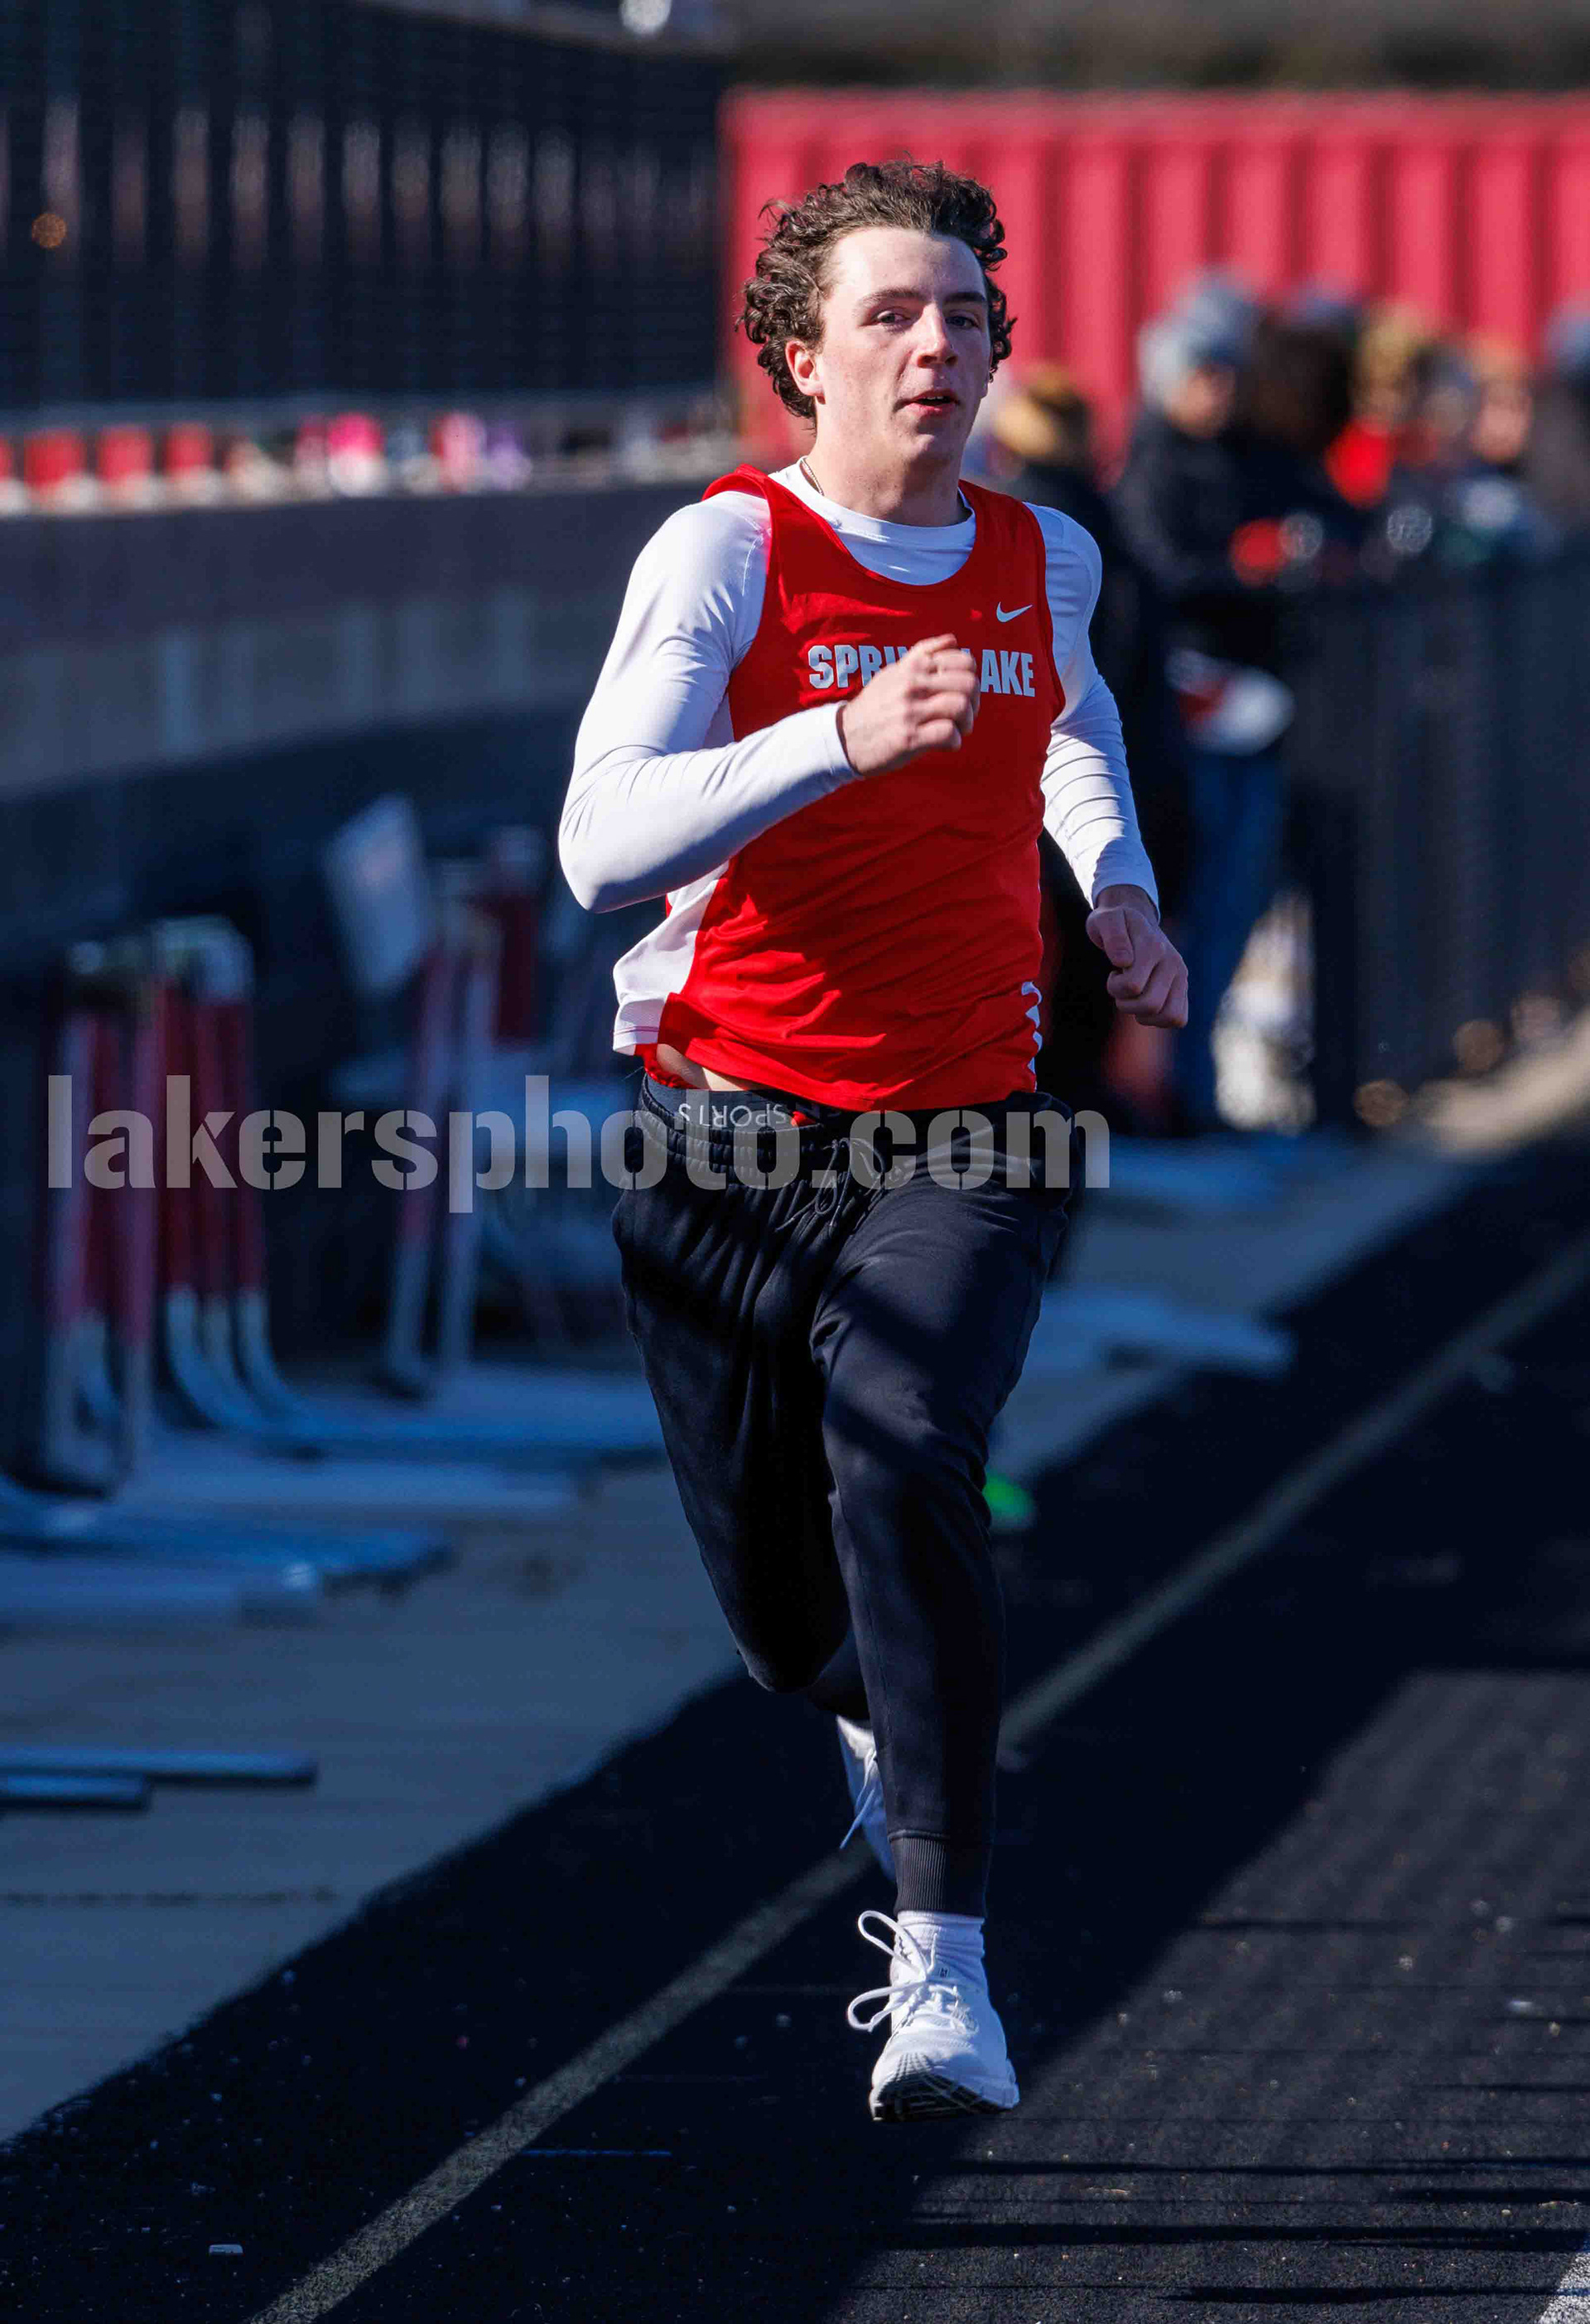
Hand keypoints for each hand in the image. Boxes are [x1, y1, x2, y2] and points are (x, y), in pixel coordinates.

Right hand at [836, 633, 979, 776]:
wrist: (845, 738)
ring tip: (956, 730)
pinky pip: (948, 734)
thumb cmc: (874, 707)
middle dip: (974, 703)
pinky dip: (954, 742)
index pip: (964, 661)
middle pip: (968, 685)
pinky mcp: (908, 738)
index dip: (971, 679)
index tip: (962, 694)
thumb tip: (952, 640)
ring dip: (966, 723)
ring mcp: (910, 711)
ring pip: (961, 707)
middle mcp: (912, 685)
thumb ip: (922, 655)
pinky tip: (945, 744)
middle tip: (963, 716)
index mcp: (912, 667)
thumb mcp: (893, 672)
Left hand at [1086, 885, 1187, 1029]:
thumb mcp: (1104, 920)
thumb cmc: (1115, 924)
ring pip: (1168, 1016)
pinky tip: (1146, 1006)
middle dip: (1126, 1003)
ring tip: (1134, 998)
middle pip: (1150, 1005)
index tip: (1114, 973)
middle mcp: (1173, 962)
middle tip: (1120, 988)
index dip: (1115, 986)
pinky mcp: (1183, 988)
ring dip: (1143, 1015)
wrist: (1135, 920)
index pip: (1132, 986)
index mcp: (1154, 946)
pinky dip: (1158, 1019)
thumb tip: (1124, 961)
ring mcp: (1181, 976)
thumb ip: (1113, 936)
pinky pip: (1178, 1018)